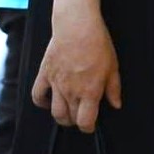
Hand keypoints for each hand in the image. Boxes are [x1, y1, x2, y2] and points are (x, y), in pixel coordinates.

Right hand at [32, 9, 120, 132]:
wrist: (76, 27)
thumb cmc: (98, 45)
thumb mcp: (113, 67)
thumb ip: (113, 89)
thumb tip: (116, 105)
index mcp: (90, 91)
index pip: (85, 121)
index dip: (88, 127)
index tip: (91, 126)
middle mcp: (71, 91)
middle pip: (70, 118)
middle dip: (77, 121)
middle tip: (82, 117)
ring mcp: (56, 84)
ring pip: (55, 111)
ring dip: (61, 117)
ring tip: (68, 114)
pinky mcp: (44, 75)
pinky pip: (37, 95)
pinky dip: (41, 103)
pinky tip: (49, 102)